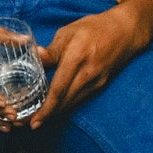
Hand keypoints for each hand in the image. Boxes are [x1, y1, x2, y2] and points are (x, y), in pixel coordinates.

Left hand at [28, 6, 151, 129]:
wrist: (125, 31)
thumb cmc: (94, 28)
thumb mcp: (68, 32)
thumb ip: (51, 50)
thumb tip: (34, 56)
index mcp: (77, 57)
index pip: (59, 89)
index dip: (46, 108)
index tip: (34, 122)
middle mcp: (88, 74)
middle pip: (65, 102)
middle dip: (46, 116)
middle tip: (27, 124)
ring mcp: (96, 81)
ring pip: (72, 104)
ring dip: (54, 114)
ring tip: (36, 120)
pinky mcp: (100, 85)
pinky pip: (79, 99)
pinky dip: (65, 106)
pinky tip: (53, 109)